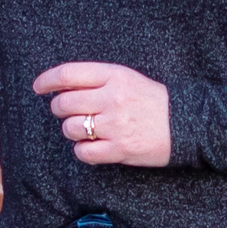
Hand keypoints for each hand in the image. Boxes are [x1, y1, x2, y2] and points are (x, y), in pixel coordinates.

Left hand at [33, 61, 171, 167]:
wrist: (188, 124)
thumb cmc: (154, 102)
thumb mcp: (128, 79)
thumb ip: (98, 80)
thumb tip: (61, 87)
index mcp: (115, 75)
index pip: (68, 74)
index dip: (47, 81)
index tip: (39, 87)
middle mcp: (113, 98)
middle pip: (64, 104)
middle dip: (59, 109)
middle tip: (68, 112)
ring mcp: (115, 125)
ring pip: (71, 129)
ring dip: (72, 130)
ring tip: (86, 130)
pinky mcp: (119, 150)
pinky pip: (83, 153)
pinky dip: (83, 151)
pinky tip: (93, 146)